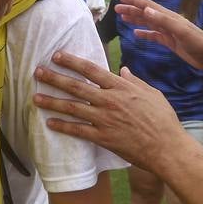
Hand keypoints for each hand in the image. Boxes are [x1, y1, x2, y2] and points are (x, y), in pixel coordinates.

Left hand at [31, 50, 184, 173]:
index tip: (57, 56)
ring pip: (72, 107)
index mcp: (121, 87)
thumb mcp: (152, 94)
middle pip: (76, 87)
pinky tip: (49, 123)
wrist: (167, 148)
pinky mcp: (103, 138)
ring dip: (52, 101)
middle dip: (55, 78)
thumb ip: (135, 81)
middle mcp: (109, 101)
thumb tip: (123, 70)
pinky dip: (62, 126)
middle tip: (38, 72)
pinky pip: (78, 130)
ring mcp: (105, 119)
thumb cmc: (163, 120)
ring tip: (35, 97)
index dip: (72, 62)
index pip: (91, 70)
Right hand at [115, 0, 202, 71]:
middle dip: (131, 9)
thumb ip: (164, 21)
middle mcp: (168, 22)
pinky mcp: (171, 42)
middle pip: (146, 13)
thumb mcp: (181, 32)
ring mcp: (169, 32)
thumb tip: (146, 9)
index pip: (148, 6)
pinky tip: (136, 34)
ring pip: (148, 23)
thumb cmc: (199, 43)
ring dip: (135, 19)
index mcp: (169, 17)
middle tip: (116, 9)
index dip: (135, 1)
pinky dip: (144, 33)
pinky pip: (154, 35)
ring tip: (122, 18)